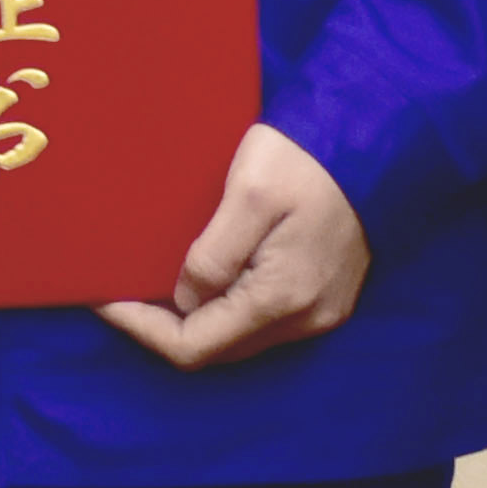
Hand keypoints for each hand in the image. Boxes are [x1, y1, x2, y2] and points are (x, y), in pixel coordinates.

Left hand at [104, 122, 373, 370]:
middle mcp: (305, 319)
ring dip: (197, 317)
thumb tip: (184, 299)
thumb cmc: (311, 158)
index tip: (107, 298)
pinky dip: (229, 307)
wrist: (379, 138)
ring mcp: (322, 312)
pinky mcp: (330, 297)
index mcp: (282, 298)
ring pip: (239, 338)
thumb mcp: (250, 193)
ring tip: (164, 279)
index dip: (141, 328)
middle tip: (128, 287)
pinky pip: (265, 321)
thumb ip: (211, 256)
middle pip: (214, 349)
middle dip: (164, 324)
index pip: (191, 347)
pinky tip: (212, 275)